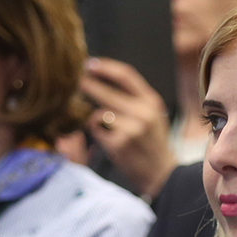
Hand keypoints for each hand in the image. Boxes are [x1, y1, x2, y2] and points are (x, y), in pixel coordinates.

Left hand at [81, 57, 175, 197]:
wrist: (161, 172)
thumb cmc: (151, 142)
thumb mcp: (152, 115)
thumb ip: (134, 98)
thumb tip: (102, 79)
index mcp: (151, 101)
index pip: (126, 75)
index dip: (105, 67)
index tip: (89, 64)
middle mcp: (143, 113)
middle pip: (107, 92)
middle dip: (88, 86)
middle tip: (76, 82)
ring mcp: (131, 129)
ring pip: (99, 113)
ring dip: (93, 116)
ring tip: (99, 123)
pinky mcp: (119, 144)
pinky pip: (97, 130)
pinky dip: (96, 131)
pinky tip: (104, 138)